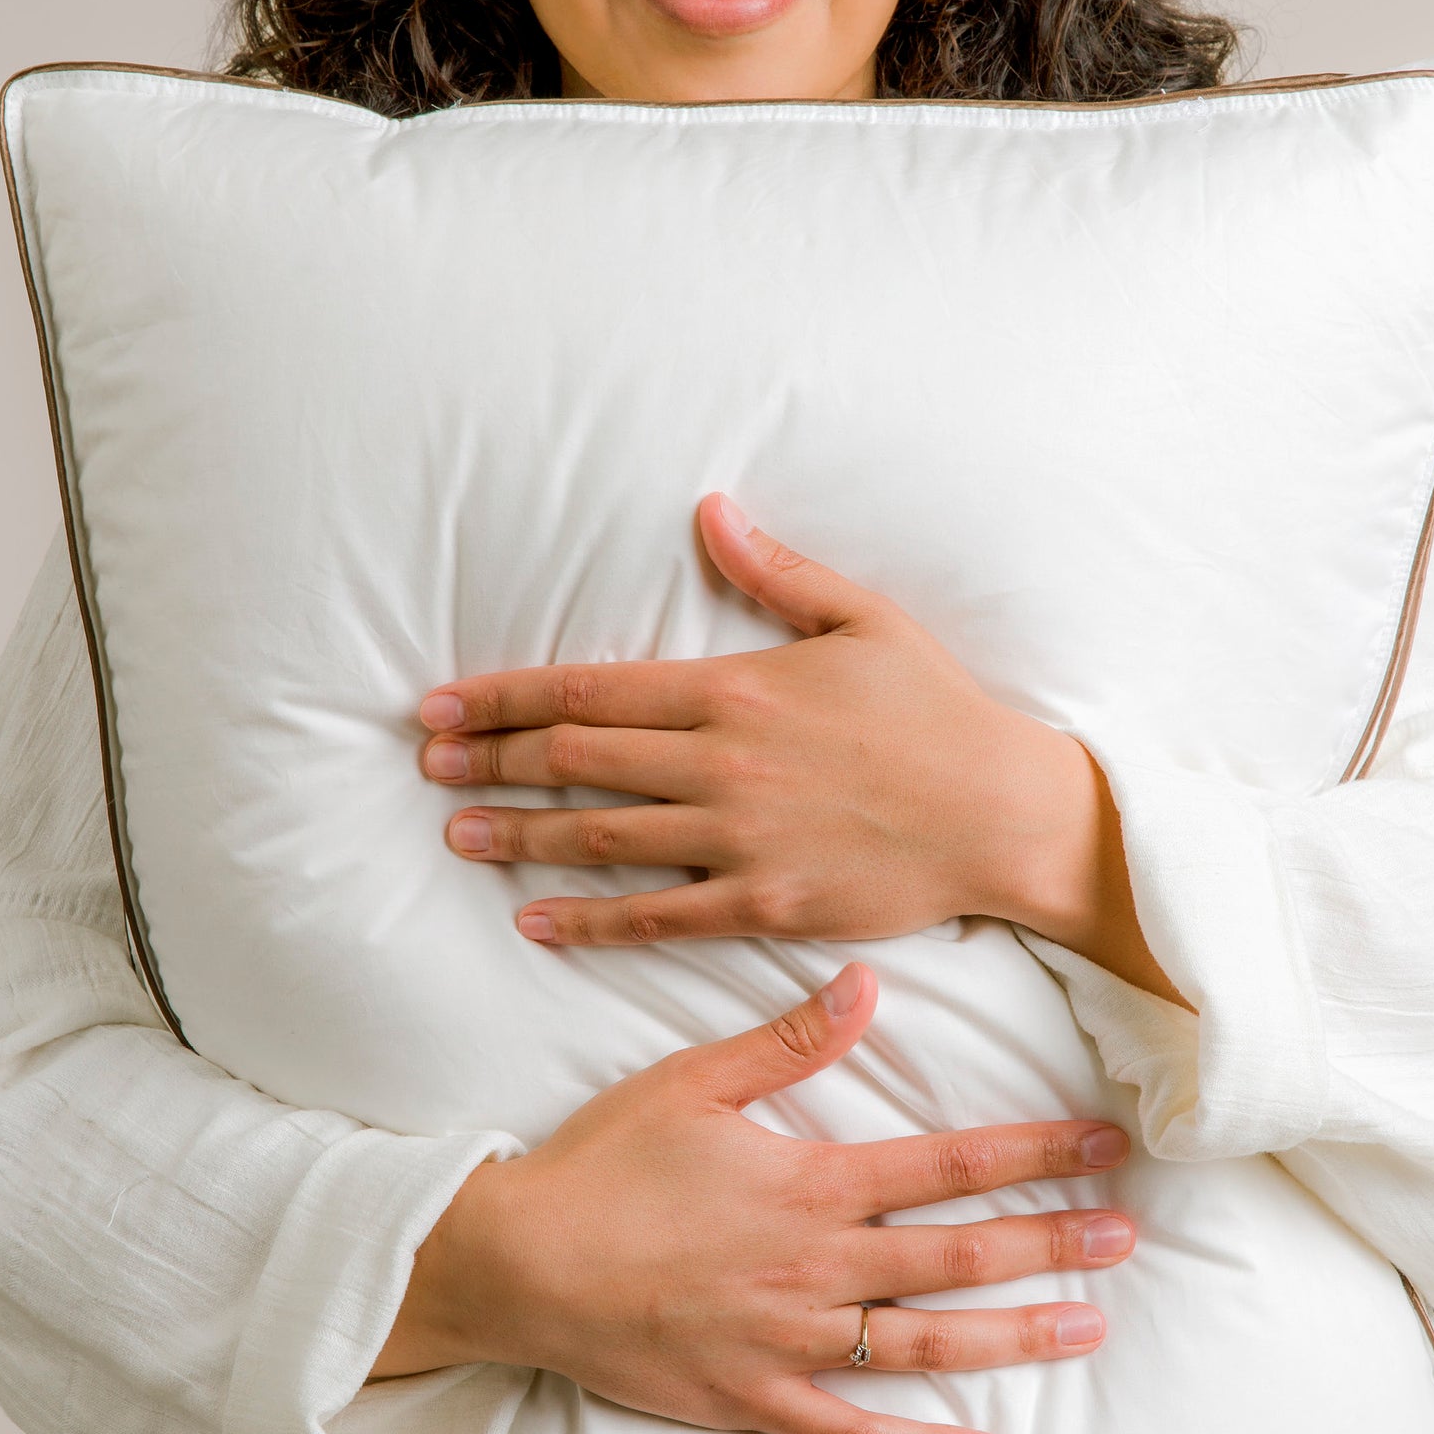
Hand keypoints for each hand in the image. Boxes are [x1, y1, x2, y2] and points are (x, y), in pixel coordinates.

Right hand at [370, 964, 1135, 1433]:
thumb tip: (867, 984)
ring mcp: (791, 1343)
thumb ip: (788, 1041)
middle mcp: (817, 1267)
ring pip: (926, 1345)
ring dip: (1014, 1335)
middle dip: (1052, 1241)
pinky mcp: (756, 1400)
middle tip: (1129, 1237)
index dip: (1032, 1151)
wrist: (520, 1263)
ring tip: (1090, 1328)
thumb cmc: (604, 1166)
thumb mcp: (692, 1081)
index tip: (1101, 1146)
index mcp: (809, 1184)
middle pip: (957, 1255)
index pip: (947, 1164)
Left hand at [419, 494, 1181, 998]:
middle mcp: (722, 763)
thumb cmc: (937, 711)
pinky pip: (657, 916)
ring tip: (457, 834)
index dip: (506, 696)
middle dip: (492, 759)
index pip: (590, 690)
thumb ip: (775, 571)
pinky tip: (535, 921)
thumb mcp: (864, 619)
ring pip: (600, 836)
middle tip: (430, 763)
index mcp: (737, 687)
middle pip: (577, 761)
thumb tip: (707, 512)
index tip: (445, 702)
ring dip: (518, 835)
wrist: (1004, 814)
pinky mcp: (763, 904)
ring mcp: (739, 840)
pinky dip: (590, 920)